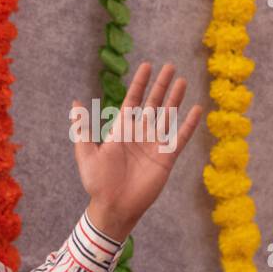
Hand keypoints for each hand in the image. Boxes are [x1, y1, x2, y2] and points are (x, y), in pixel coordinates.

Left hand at [71, 61, 202, 240]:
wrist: (113, 206)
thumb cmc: (97, 182)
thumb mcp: (87, 153)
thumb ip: (83, 129)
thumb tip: (75, 103)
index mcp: (121, 130)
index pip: (133, 100)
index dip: (140, 83)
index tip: (147, 66)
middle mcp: (139, 134)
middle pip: (153, 104)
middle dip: (161, 85)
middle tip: (170, 65)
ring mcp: (154, 145)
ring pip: (167, 116)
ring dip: (175, 99)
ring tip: (183, 80)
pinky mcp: (166, 158)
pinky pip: (180, 137)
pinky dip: (188, 124)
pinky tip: (197, 110)